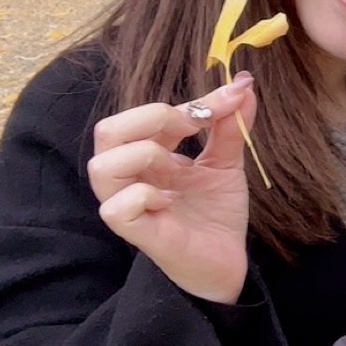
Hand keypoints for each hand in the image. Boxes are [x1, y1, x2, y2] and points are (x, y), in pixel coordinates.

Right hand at [88, 74, 257, 303]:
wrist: (226, 260)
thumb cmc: (215, 213)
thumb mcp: (226, 164)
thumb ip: (230, 127)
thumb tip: (244, 85)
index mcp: (149, 153)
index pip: (150, 115)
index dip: (192, 102)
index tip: (232, 97)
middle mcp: (130, 176)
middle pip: (107, 131)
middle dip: (151, 117)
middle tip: (192, 125)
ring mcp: (128, 204)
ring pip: (101, 166)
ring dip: (144, 153)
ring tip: (177, 167)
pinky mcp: (135, 232)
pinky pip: (116, 207)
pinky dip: (143, 195)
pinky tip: (171, 200)